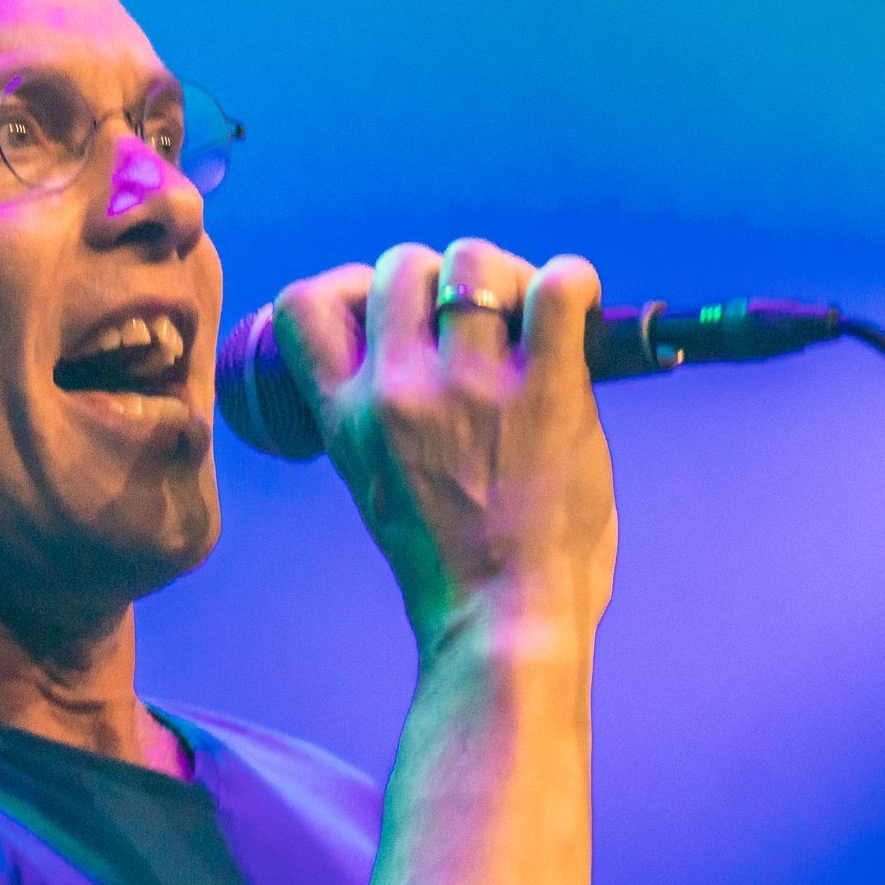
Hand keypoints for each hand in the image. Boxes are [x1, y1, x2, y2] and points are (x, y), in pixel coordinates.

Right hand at [272, 239, 617, 657]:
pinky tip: (580, 311)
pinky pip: (558, 284)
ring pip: (476, 261)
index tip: (393, 317)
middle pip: (402, 263)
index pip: (304, 305)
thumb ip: (382, 421)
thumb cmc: (450, 570)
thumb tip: (418, 356)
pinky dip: (574, 282)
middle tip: (484, 322)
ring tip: (532, 319)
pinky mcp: (545, 389)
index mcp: (348, 417)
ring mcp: (470, 386)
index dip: (353, 288)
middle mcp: (398, 390)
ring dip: (509, 278)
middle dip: (444, 280)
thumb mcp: (377, 488)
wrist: (503, 623)